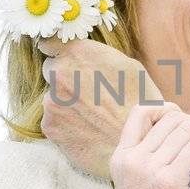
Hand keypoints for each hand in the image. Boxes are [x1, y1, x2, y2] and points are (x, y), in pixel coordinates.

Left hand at [38, 38, 162, 179]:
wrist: (138, 146)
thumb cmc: (140, 105)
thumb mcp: (129, 66)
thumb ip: (98, 54)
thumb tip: (81, 50)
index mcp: (79, 53)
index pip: (50, 42)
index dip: (58, 52)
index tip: (63, 58)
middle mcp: (60, 73)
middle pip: (51, 69)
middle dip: (65, 78)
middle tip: (89, 94)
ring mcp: (51, 101)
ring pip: (52, 96)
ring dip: (65, 103)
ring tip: (92, 116)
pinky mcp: (49, 125)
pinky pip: (52, 119)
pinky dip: (65, 123)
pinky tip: (86, 129)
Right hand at [110, 102, 189, 188]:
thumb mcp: (133, 183)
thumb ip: (146, 157)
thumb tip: (177, 131)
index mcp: (121, 156)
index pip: (140, 112)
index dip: (165, 109)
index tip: (183, 122)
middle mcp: (132, 159)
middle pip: (171, 118)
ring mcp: (149, 169)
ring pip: (187, 129)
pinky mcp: (170, 181)